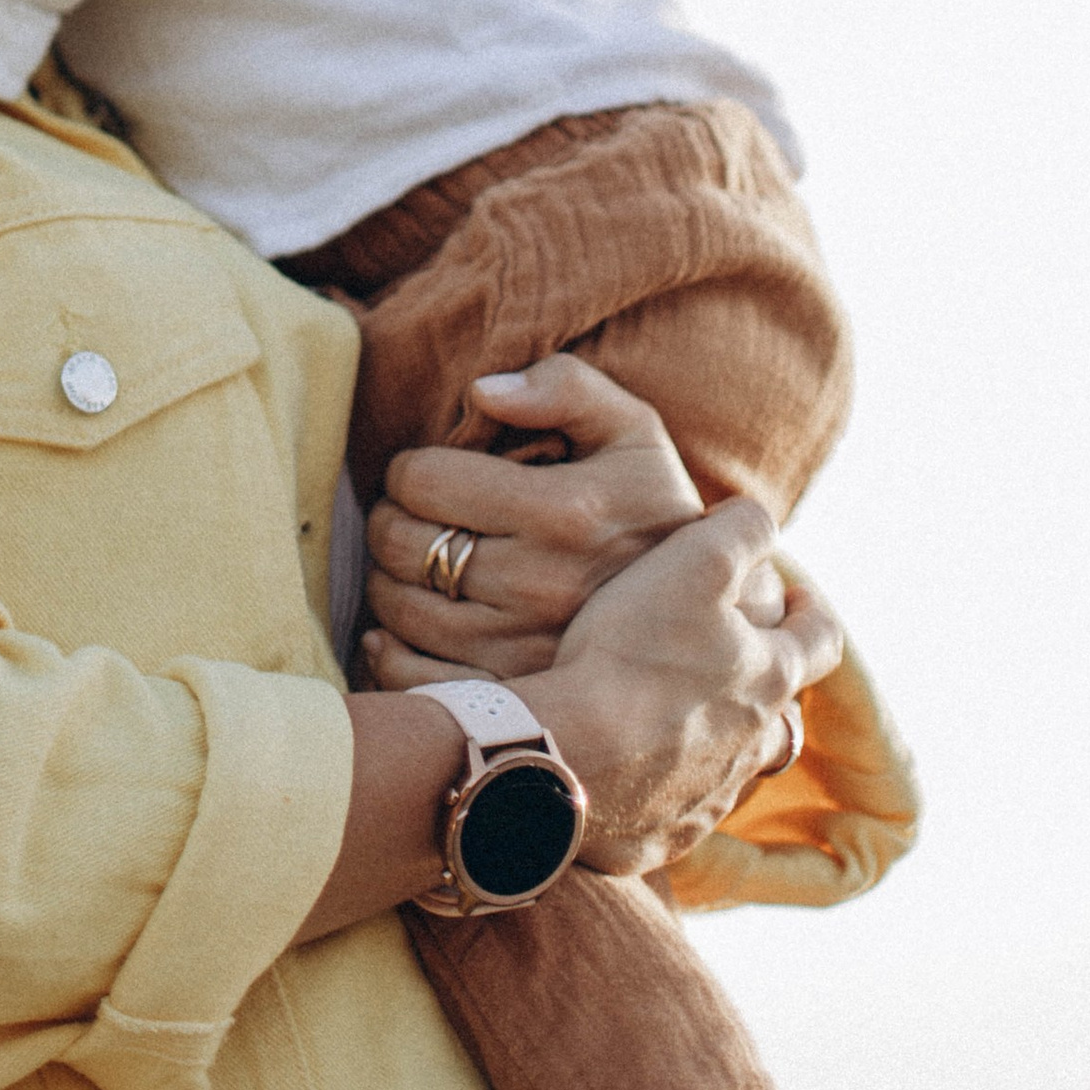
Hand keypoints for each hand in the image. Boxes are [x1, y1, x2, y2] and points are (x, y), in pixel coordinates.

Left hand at [362, 358, 702, 682]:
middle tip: (408, 517)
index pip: (426, 481)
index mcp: (565, 510)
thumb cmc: (651, 508)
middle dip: (391, 521)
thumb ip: (565, 387)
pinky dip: (391, 652)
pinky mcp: (516, 702)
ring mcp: (527, 652)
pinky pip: (417, 679)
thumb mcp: (632, 430)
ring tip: (415, 564)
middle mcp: (543, 585)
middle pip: (405, 546)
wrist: (702, 617)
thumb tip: (484, 392)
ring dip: (387, 580)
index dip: (409, 470)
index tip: (422, 474)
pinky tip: (401, 628)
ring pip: (402, 609)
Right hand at [524, 502, 840, 877]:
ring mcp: (708, 797)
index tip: (796, 597)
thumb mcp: (697, 560)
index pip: (823, 640)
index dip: (814, 611)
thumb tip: (762, 521)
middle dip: (759, 680)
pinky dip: (660, 784)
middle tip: (725, 654)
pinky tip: (624, 765)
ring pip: (730, 763)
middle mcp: (752, 746)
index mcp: (769, 678)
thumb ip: (743, 530)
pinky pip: (672, 807)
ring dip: (712, 735)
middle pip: (778, 711)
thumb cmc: (634, 650)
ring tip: (668, 708)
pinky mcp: (661, 835)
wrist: (566, 753)